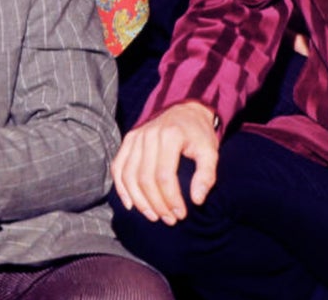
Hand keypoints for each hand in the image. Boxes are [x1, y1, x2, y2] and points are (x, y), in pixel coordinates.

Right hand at [111, 101, 218, 224]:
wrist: (185, 109)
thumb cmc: (198, 134)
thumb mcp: (210, 151)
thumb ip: (206, 175)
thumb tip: (196, 200)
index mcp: (170, 136)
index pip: (164, 175)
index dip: (171, 199)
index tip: (180, 214)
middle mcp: (148, 135)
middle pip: (145, 178)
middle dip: (156, 203)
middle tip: (168, 219)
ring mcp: (135, 137)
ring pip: (129, 175)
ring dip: (139, 200)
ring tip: (153, 215)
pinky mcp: (128, 140)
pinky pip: (118, 166)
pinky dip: (121, 187)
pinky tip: (130, 204)